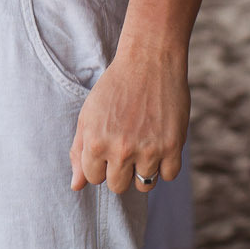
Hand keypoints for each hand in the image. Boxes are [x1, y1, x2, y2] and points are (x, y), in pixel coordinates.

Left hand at [69, 44, 187, 194]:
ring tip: (142, 145)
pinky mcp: (173, 147)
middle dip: (120, 170)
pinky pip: (168, 175)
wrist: (148, 62)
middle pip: (118, 186)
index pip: (93, 178)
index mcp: (95, 143)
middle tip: (126, 145)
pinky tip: (159, 143)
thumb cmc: (114, 88)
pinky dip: (164, 164)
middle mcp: (120, 150)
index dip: (99, 164)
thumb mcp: (88, 115)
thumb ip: (79, 151)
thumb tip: (76, 186)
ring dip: (142, 170)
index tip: (107, 146)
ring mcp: (148, 150)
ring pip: (144, 185)